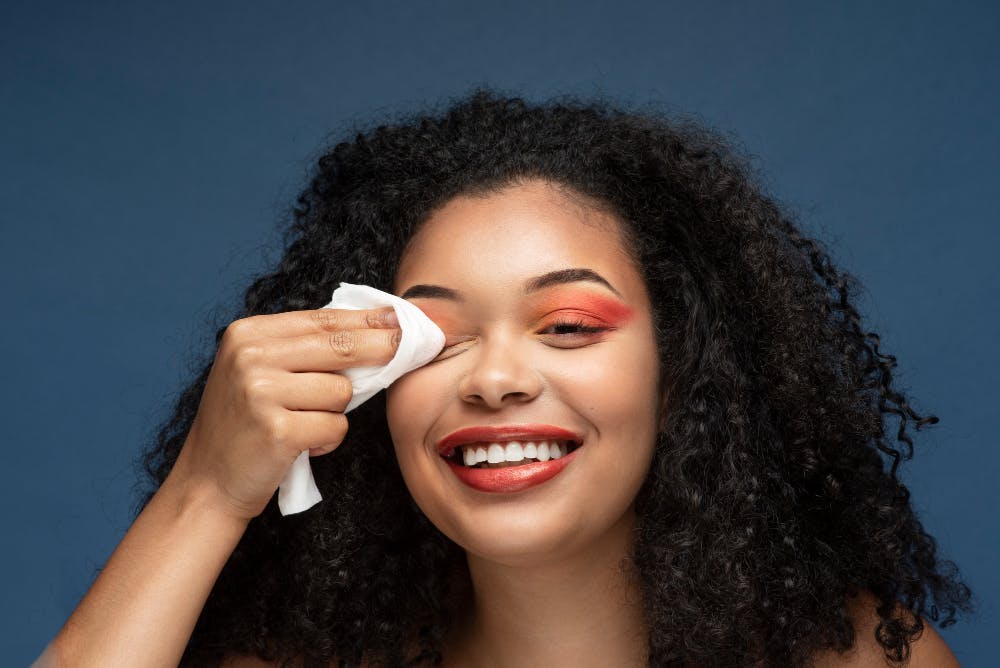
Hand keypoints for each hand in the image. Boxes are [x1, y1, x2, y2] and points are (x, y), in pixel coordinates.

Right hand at [168, 307, 399, 519]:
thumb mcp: (259, 371)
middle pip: (341, 346)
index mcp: (248, 333)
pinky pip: (336, 426)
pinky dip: (329, 440)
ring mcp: (261, 392)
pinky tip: (304, 445)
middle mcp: (251, 356)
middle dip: (383, 347)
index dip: (368, 319)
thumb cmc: (245, 426)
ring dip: (336, 413)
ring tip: (305, 424)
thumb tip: (374, 329)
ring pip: (342, 392)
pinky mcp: (277, 430)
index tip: (402, 317)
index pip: (323, 319)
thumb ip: (302, 348)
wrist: (207, 483)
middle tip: (411, 345)